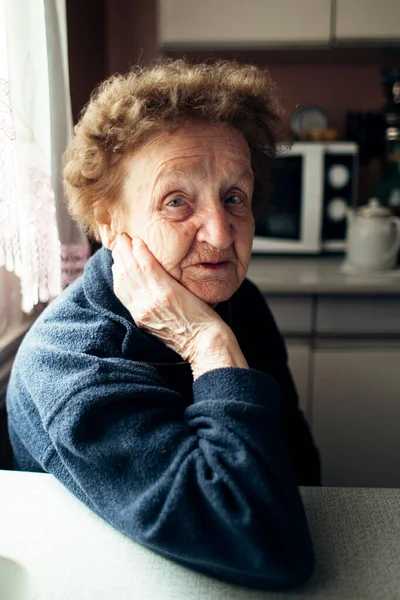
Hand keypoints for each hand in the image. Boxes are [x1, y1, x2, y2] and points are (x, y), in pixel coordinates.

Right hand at [111, 234, 246, 376]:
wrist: (205, 344)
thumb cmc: (193, 334)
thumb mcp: (165, 325)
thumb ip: (154, 309)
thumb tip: (151, 295)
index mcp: (140, 317)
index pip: (121, 289)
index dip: (117, 270)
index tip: (118, 256)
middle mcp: (141, 309)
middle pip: (122, 277)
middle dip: (118, 256)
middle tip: (119, 240)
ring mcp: (151, 302)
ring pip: (131, 271)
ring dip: (126, 251)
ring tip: (125, 237)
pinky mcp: (165, 294)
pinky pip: (148, 269)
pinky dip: (141, 254)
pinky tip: (139, 243)